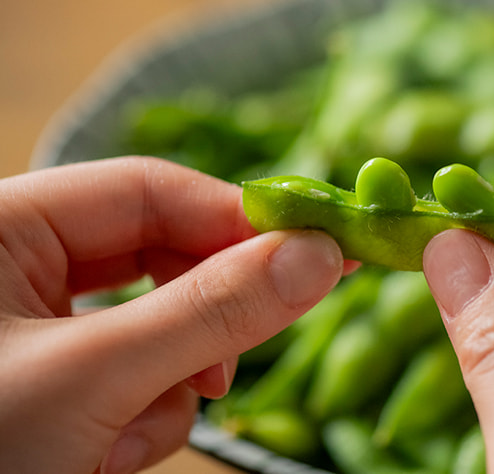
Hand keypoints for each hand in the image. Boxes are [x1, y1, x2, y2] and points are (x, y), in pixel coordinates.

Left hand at [0, 157, 346, 473]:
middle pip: (161, 258)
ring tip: (119, 441)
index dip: (236, 219)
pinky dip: (143, 419)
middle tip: (236, 361)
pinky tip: (104, 455)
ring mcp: (43, 330)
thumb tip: (318, 255)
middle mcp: (22, 267)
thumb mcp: (91, 379)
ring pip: (160, 327)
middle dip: (199, 319)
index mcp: (3, 226)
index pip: (149, 190)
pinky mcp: (64, 383)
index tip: (318, 248)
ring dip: (166, 387)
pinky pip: (141, 377)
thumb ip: (210, 311)